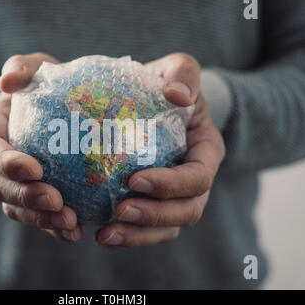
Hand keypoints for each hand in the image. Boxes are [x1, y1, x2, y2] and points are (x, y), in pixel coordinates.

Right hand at [0, 53, 82, 241]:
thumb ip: (19, 68)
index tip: (35, 169)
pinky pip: (38, 217)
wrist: (48, 108)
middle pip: (2, 188)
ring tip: (71, 224)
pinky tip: (77, 232)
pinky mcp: (33, 196)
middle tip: (57, 202)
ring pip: (18, 208)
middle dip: (27, 198)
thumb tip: (7, 81)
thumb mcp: (32, 68)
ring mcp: (15, 183)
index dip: (9, 164)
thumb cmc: (40, 86)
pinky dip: (54, 228)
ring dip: (41, 220)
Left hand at [95, 53, 225, 247]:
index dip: (171, 185)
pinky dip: (126, 235)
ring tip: (104, 235)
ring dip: (137, 235)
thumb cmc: (167, 86)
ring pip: (167, 228)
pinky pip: (146, 230)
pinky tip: (98, 233)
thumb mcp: (178, 69)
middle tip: (119, 211)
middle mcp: (195, 181)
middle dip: (154, 216)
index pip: (198, 177)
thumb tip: (177, 94)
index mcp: (206, 152)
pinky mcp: (154, 204)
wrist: (156, 103)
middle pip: (186, 211)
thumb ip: (183, 72)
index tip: (135, 180)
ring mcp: (176, 197)